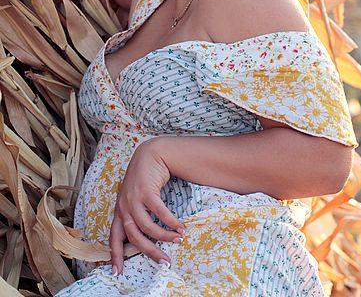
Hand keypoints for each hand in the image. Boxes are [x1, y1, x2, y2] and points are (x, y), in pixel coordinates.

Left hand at [109, 138, 185, 273]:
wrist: (149, 154)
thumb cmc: (144, 178)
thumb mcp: (134, 197)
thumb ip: (137, 214)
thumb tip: (148, 235)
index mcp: (120, 211)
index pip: (114, 238)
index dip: (115, 256)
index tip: (117, 273)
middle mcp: (124, 207)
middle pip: (134, 237)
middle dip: (150, 251)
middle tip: (164, 261)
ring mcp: (134, 199)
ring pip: (147, 226)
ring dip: (164, 236)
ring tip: (177, 240)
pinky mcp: (146, 191)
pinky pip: (159, 212)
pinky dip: (170, 222)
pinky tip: (180, 226)